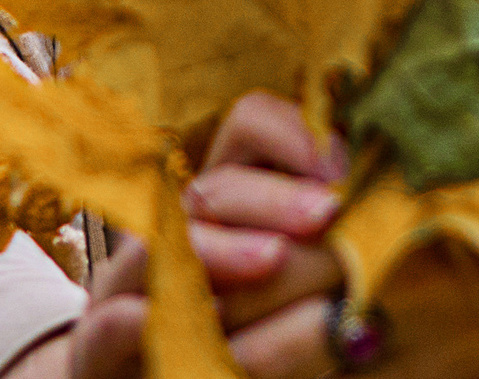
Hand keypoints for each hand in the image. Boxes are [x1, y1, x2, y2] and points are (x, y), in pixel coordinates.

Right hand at [20, 92, 343, 378]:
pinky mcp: (100, 352)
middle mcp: (170, 229)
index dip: (291, 132)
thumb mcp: (293, 288)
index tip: (344, 161)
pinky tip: (187, 317)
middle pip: (213, 189)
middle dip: (272, 198)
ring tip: (273, 257)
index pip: (248, 127)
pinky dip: (134, 320)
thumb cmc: (245, 336)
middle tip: (328, 213)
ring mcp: (126, 288)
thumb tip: (378, 222)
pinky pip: (106, 329)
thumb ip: (326, 252)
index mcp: (224, 198)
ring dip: (218, 250)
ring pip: (158, 248)